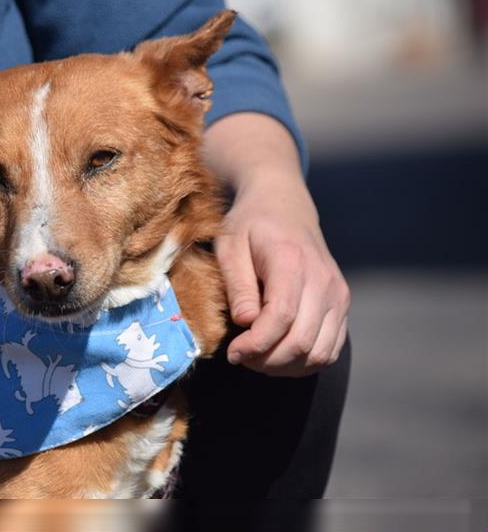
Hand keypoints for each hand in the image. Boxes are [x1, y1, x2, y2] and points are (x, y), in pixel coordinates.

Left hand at [215, 171, 349, 375]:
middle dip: (266, 360)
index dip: (256, 344)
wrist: (284, 205)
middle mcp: (323, 280)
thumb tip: (246, 322)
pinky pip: (330, 350)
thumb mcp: (230, 246)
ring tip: (257, 358)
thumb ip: (238, 285)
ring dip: (285, 366)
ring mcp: (338, 294)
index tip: (233, 352)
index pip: (281, 316)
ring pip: (319, 353)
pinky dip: (304, 363)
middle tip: (240, 357)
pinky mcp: (342, 305)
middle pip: (302, 341)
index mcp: (291, 261)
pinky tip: (278, 355)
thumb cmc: (250, 226)